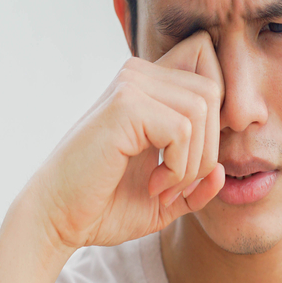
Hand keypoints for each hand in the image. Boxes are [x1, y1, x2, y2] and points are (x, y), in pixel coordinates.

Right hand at [27, 30, 225, 250]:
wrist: (58, 218)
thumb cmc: (105, 205)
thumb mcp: (167, 197)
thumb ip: (198, 182)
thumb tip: (223, 170)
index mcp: (148, 86)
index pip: (207, 63)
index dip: (217, 117)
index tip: (194, 164)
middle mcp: (138, 75)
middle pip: (213, 90)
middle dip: (208, 149)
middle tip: (177, 186)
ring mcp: (130, 85)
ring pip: (202, 110)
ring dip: (193, 164)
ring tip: (163, 189)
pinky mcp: (124, 104)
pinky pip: (182, 130)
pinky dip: (177, 167)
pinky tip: (152, 186)